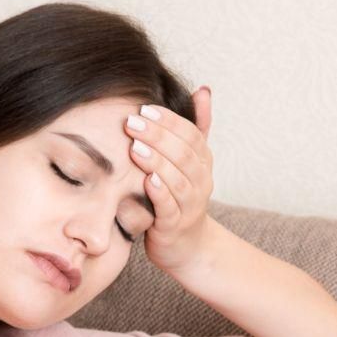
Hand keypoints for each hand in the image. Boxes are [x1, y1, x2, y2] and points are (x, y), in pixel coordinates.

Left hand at [124, 87, 218, 274]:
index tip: (145, 109)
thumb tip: (204, 90)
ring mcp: (190, 206)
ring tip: (135, 147)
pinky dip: (160, 194)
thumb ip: (197, 126)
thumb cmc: (181, 198)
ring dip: (157, 162)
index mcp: (203, 163)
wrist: (187, 246)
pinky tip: (146, 180)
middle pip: (184, 154)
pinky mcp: (175, 227)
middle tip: (132, 123)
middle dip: (158, 136)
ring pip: (178, 180)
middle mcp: (201, 183)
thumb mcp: (190, 161)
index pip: (191, 135)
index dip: (170, 121)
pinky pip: (170, 208)